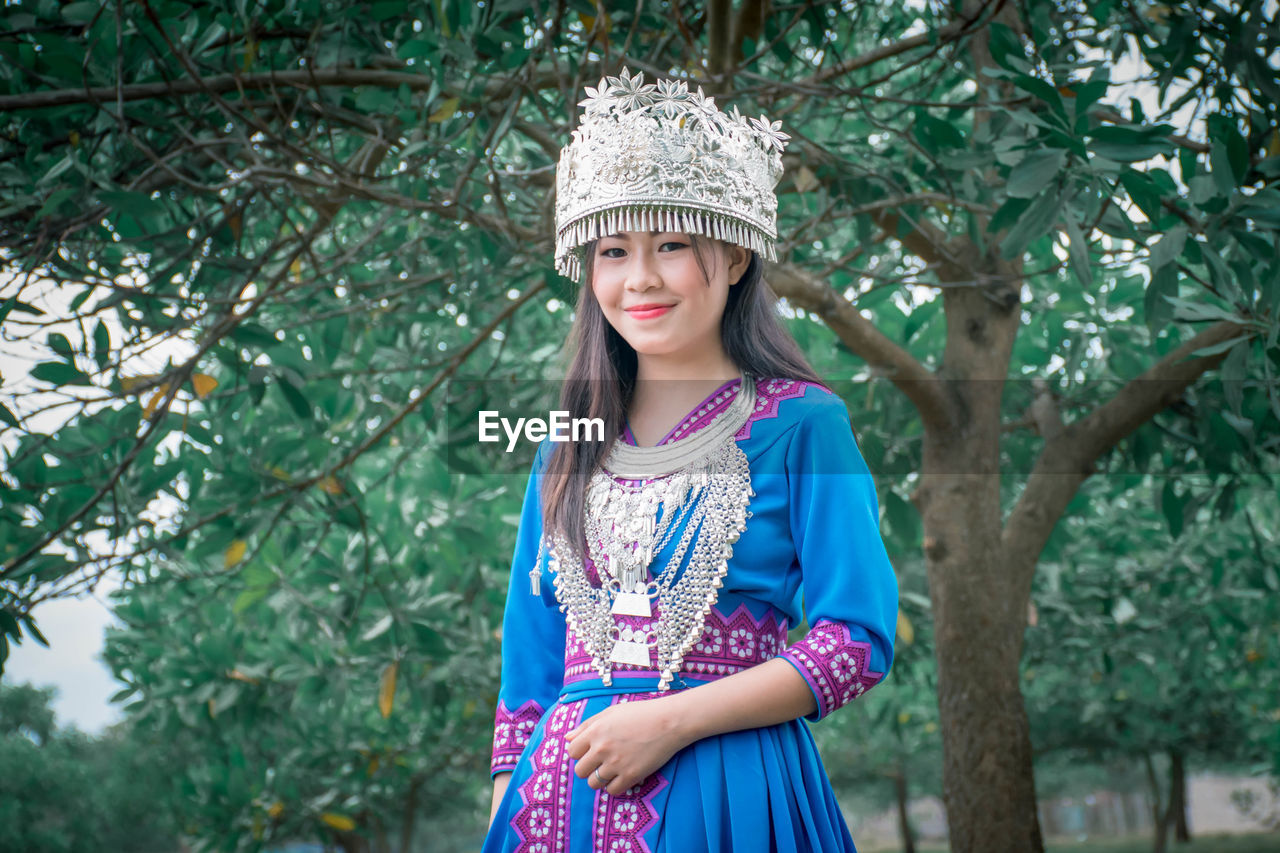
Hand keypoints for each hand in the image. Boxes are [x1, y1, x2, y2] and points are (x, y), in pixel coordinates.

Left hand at [565, 696, 688, 796]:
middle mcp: (602, 748)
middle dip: (588, 767)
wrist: (669, 721)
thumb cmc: (640, 713)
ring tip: (612, 769)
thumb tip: (567, 738)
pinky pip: (612, 791)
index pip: (572, 752)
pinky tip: (622, 776)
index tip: (590, 751)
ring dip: (600, 778)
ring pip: (594, 783)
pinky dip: (614, 786)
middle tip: (600, 762)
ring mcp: (616, 763)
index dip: (580, 752)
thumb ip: (587, 725)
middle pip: (580, 771)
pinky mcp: (631, 775)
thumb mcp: (611, 712)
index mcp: (595, 731)